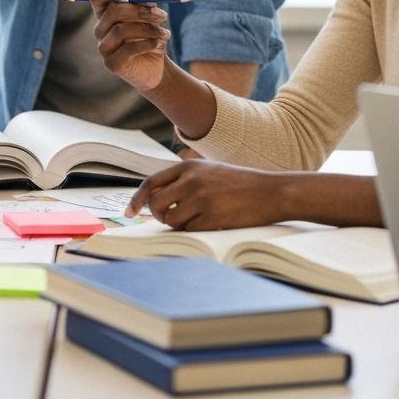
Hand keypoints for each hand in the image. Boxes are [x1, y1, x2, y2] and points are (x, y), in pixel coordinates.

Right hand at [90, 0, 170, 91]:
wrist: (156, 68)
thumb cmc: (150, 38)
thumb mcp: (150, 20)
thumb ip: (145, 8)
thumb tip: (148, 1)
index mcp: (106, 14)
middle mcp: (100, 29)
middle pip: (113, 12)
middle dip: (139, 10)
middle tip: (162, 15)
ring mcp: (104, 47)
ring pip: (122, 30)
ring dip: (148, 29)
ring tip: (166, 34)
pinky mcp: (111, 63)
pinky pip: (128, 49)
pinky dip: (148, 44)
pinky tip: (159, 44)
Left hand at [125, 159, 285, 229]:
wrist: (269, 191)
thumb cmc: (238, 183)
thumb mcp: (208, 171)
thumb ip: (183, 180)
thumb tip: (155, 198)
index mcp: (188, 167)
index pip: (151, 183)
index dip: (137, 199)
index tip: (129, 213)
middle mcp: (191, 181)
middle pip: (156, 204)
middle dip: (157, 216)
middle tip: (168, 219)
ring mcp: (201, 199)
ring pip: (171, 220)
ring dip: (177, 226)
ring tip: (194, 220)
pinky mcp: (212, 218)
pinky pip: (189, 231)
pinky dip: (193, 232)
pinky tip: (208, 224)